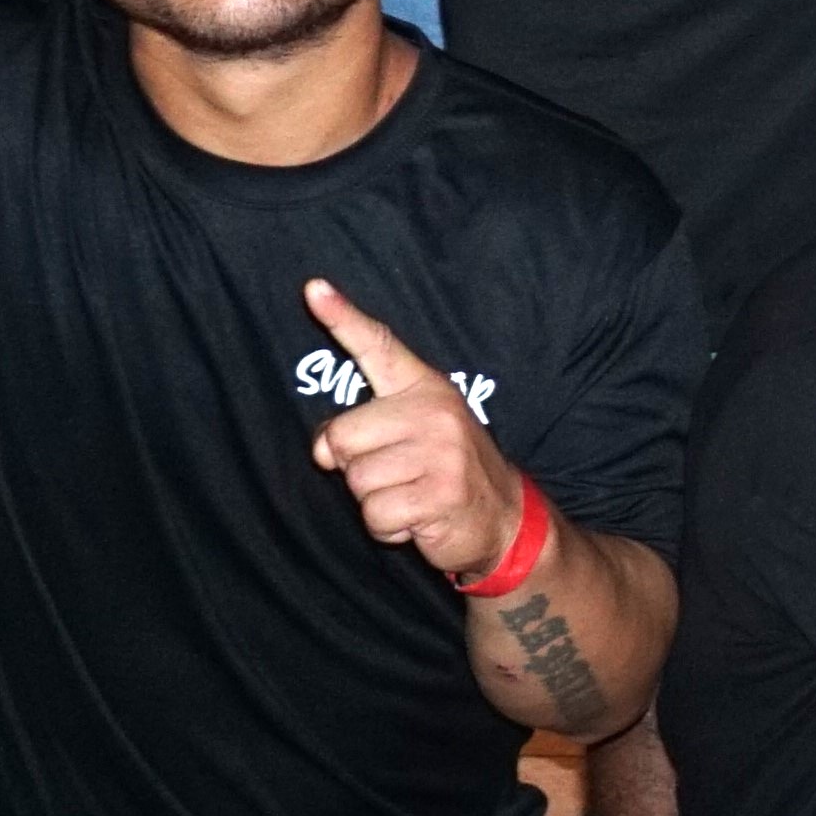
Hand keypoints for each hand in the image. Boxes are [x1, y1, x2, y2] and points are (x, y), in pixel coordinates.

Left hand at [304, 281, 530, 580]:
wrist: (503, 515)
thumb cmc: (443, 469)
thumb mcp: (411, 434)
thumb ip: (362, 429)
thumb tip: (323, 452)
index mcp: (423, 386)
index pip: (377, 345)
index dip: (342, 317)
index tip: (312, 289)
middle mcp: (433, 410)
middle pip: (343, 437)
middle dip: (356, 467)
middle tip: (396, 472)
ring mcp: (442, 451)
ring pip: (357, 481)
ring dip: (374, 501)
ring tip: (411, 494)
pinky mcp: (442, 493)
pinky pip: (376, 515)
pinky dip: (388, 527)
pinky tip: (418, 518)